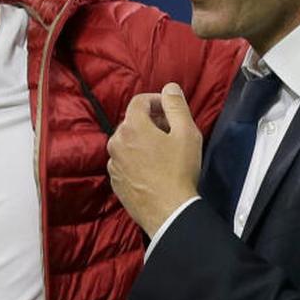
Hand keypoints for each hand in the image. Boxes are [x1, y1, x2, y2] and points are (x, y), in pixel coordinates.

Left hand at [107, 83, 201, 236]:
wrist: (169, 212)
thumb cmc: (179, 170)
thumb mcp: (186, 133)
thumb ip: (176, 105)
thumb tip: (169, 88)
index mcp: (131, 127)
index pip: (139, 101)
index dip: (157, 100)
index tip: (171, 109)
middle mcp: (116, 142)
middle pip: (132, 121)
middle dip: (151, 121)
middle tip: (171, 131)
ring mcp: (113, 163)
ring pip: (127, 142)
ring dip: (142, 140)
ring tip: (163, 152)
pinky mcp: (115, 181)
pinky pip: (124, 160)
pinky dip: (136, 158)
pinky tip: (153, 169)